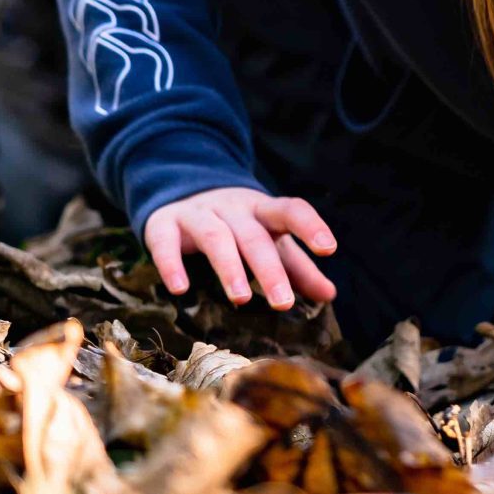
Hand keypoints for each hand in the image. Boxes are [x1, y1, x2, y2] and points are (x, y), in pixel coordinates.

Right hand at [142, 186, 336, 309]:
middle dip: (269, 269)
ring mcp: (197, 213)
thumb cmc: (236, 225)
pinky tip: (179, 289)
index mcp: (262, 210)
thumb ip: (298, 266)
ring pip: (215, 236)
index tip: (329, 248)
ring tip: (241, 299)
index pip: (291, 210)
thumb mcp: (268, 239)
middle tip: (282, 302)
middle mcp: (232, 208)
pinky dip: (171, 263)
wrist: (181, 191)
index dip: (310, 225)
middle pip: (253, 236)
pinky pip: (166, 242)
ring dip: (229, 267)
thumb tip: (330, 295)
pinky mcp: (163, 223)